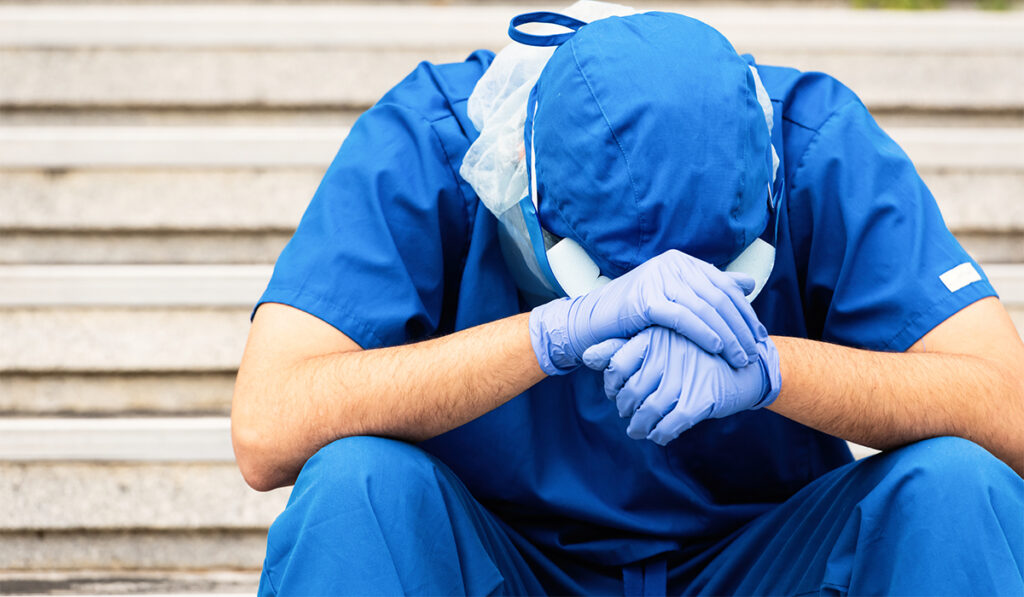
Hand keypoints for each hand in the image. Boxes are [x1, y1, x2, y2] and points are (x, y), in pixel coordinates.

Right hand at [529, 250, 766, 374]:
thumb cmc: (635, 315)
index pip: (724, 286)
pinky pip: (683, 317)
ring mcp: (657, 279)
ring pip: (705, 308)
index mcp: (681, 262)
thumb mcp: (675, 298)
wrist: (592, 323)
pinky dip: (704, 333)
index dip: (744, 312)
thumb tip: (748, 284)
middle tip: (753, 352)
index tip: (759, 336)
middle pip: (718, 297)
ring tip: (739, 357)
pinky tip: (716, 348)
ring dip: (727, 335)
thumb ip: (710, 289)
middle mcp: (671, 264)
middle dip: (740, 327)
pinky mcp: (645, 299)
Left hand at [582, 328, 780, 444]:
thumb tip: (585, 356)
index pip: (616, 364)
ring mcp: (684, 376)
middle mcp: (667, 354)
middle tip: (629, 413)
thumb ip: (621, 348)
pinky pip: (670, 425)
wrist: (746, 365)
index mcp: (655, 336)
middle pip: (631, 392)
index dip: (613, 384)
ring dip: (640, 426)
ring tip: (639, 429)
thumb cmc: (695, 354)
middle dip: (626, 409)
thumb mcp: (660, 343)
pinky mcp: (701, 399)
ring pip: (648, 411)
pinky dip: (661, 434)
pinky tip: (660, 434)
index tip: (618, 392)